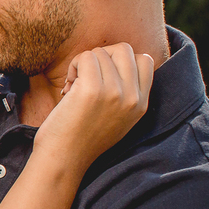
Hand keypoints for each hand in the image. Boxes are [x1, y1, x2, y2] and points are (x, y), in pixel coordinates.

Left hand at [35, 43, 153, 169]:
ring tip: (74, 87)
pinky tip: (68, 88)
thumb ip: (125, 93)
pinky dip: (74, 66)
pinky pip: (85, 57)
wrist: (64, 159)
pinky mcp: (92, 90)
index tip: (103, 77)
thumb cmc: (82, 138)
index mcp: (141, 104)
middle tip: (87, 77)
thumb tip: (115, 59)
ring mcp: (114, 93)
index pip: (144, 60)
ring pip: (100, 53)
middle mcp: (132, 97)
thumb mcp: (117, 118)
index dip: (120, 61)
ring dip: (82, 64)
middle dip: (101, 57)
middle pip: (124, 49)